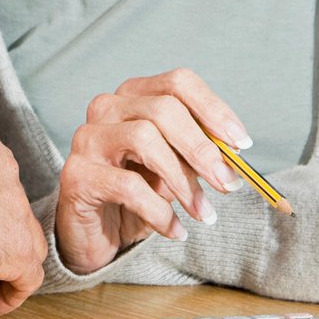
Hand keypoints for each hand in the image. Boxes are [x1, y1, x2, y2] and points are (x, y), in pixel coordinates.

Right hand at [56, 68, 250, 275]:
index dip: (213, 109)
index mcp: (134, 97)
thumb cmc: (137, 196)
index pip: (178, 83)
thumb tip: (233, 158)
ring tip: (203, 212)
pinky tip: (174, 229)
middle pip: (164, 108)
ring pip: (144, 137)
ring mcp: (88, 138)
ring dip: (183, 180)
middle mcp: (107, 108)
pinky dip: (159, 211)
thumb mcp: (173, 171)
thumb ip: (196, 156)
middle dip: (202, 148)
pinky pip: (127, 186)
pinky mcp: (76, 174)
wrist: (95, 234)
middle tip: (227, 183)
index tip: (241, 143)